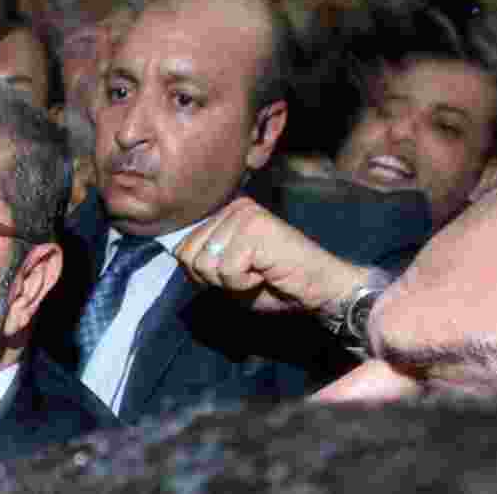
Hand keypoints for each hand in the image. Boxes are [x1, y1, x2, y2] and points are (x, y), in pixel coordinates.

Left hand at [174, 197, 366, 315]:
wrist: (320, 288)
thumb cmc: (276, 284)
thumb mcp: (228, 274)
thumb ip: (203, 261)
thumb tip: (176, 253)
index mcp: (224, 213)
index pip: (182, 248)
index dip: (202, 275)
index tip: (235, 274)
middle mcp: (232, 207)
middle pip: (188, 256)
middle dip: (215, 279)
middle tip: (248, 275)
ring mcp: (244, 215)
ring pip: (205, 264)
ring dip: (230, 282)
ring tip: (258, 272)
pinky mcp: (254, 229)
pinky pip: (226, 271)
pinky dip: (243, 284)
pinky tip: (266, 273)